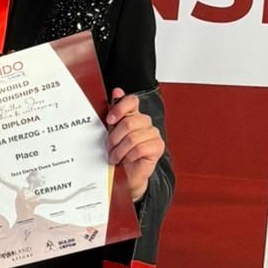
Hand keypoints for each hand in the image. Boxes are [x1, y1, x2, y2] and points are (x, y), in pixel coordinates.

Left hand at [106, 87, 164, 201]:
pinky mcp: (157, 147)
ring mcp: (153, 134)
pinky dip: (129, 156)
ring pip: (133, 137)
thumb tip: (117, 91)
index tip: (109, 119)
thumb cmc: (119, 154)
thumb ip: (115, 114)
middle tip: (109, 148)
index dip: (120, 108)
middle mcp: (145, 123)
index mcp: (134, 116)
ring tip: (115, 157)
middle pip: (129, 122)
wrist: (126, 176)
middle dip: (114, 137)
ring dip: (119, 150)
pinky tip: (126, 160)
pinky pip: (140, 148)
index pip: (132, 101)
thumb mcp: (112, 133)